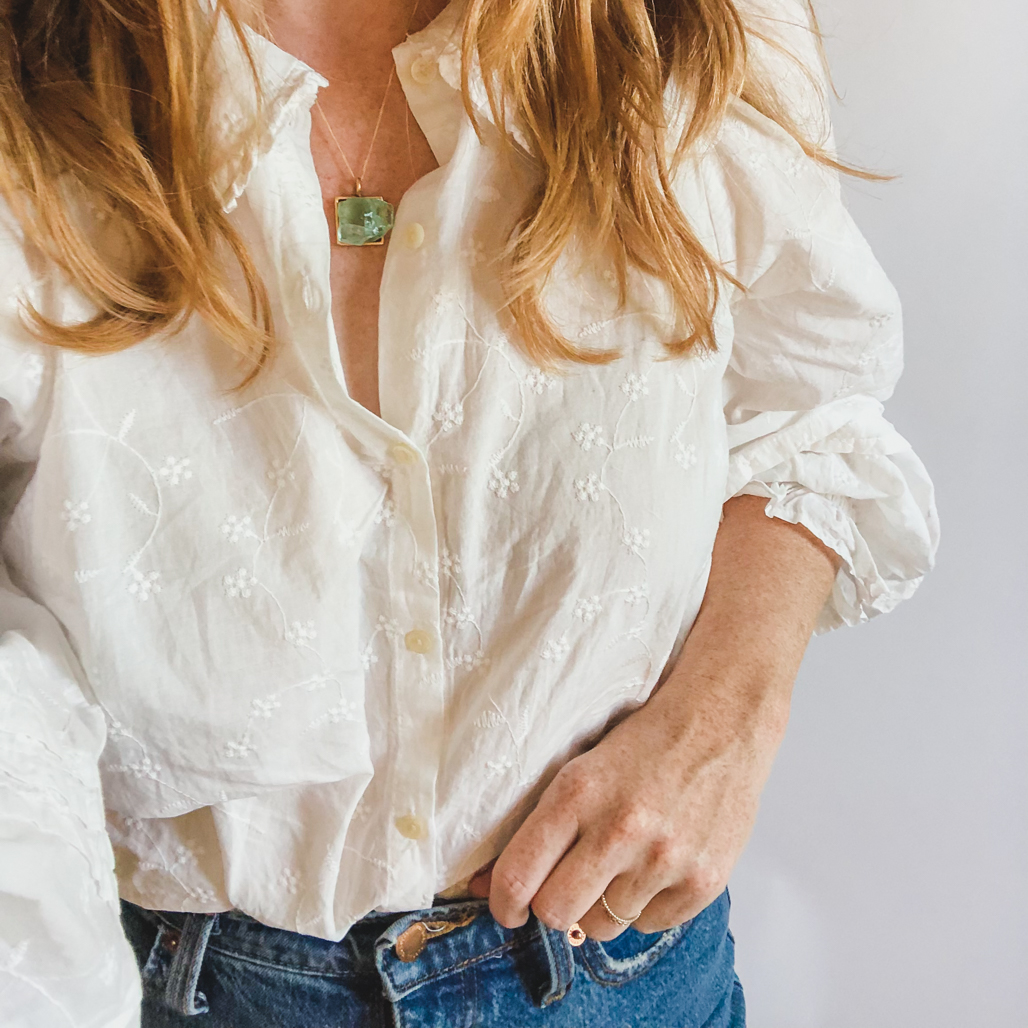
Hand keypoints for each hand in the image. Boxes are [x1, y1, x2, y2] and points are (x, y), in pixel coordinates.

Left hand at [469, 496, 835, 940]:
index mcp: (578, 794)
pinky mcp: (703, 881)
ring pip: (602, 926)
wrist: (722, 718)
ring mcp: (664, 860)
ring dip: (600, 904)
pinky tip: (653, 864)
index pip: (519, 878)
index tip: (505, 907)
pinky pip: (649, 925)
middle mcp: (619, 831)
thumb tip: (495, 883)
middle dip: (551, 905)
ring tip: (618, 863)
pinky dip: (644, 905)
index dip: (502, 903)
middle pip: (555, 914)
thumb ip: (543, 823)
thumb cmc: (646, 739)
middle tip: (563, 885)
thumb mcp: (582, 765)